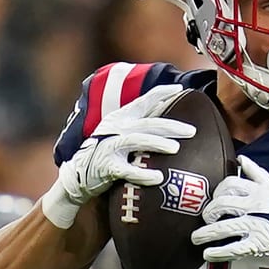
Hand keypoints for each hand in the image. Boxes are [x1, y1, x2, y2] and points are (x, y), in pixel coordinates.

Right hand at [43, 85, 192, 227]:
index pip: (143, 101)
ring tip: (175, 148)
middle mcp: (116, 129)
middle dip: (171, 126)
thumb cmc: (106, 152)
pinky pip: (126, 170)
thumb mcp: (119, 131)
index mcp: (121, 118)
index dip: (161, 93)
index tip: (181, 89)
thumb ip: (140, 122)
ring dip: (157, 143)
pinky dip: (142, 174)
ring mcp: (109, 146)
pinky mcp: (106, 166)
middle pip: (147, 124)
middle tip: (192, 131)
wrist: (77, 175)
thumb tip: (166, 109)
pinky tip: (158, 178)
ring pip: (136, 141)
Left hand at [190, 156, 268, 268]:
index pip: (230, 183)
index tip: (213, 199)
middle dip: (208, 212)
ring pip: (223, 227)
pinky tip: (207, 254)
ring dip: (205, 233)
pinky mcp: (258, 244)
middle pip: (222, 204)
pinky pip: (233, 248)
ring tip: (195, 238)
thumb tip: (241, 159)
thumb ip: (257, 174)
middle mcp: (256, 206)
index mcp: (259, 191)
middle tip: (204, 218)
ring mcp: (256, 225)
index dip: (217, 191)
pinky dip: (218, 252)